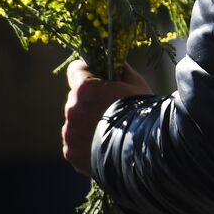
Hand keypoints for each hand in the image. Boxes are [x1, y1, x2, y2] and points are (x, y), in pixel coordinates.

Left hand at [62, 60, 151, 175]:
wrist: (144, 149)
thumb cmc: (142, 112)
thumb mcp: (136, 83)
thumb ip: (120, 70)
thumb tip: (115, 62)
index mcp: (85, 87)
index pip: (76, 70)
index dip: (88, 72)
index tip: (97, 78)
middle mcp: (72, 108)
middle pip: (76, 98)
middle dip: (89, 101)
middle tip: (109, 109)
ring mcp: (69, 131)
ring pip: (75, 120)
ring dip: (86, 122)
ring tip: (109, 131)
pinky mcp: (70, 151)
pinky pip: (74, 141)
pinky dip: (85, 142)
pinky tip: (103, 145)